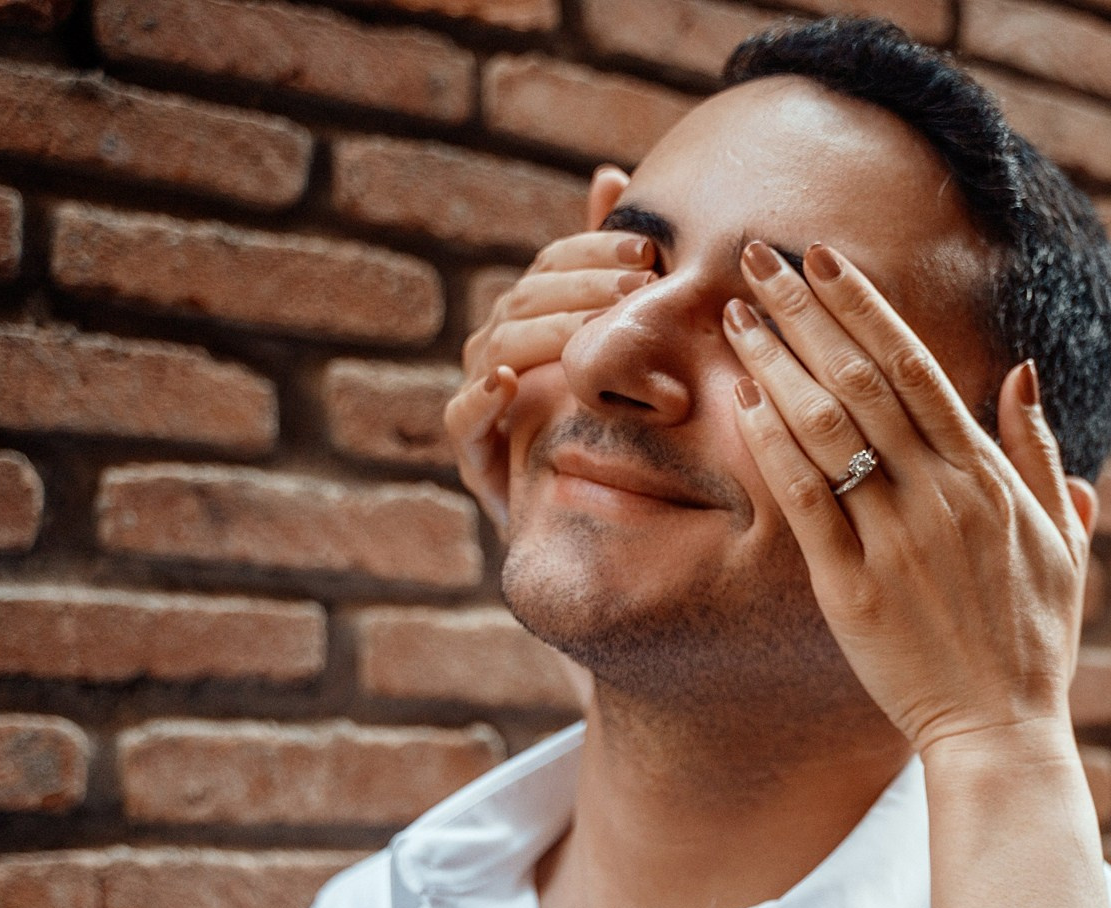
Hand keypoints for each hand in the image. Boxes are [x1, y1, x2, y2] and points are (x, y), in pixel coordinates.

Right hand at [443, 167, 649, 528]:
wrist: (597, 531)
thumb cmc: (610, 426)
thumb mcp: (623, 348)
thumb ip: (609, 267)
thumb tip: (605, 173)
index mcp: (532, 319)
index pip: (552, 267)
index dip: (592, 252)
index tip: (647, 251)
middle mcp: (499, 351)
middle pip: (525, 300)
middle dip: (580, 288)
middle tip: (636, 286)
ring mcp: (483, 401)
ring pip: (497, 348)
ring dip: (545, 332)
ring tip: (591, 328)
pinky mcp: (476, 458)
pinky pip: (463, 421)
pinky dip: (484, 398)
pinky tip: (512, 380)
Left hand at [721, 240, 1091, 759]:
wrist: (1002, 731)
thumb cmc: (1033, 639)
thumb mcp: (1062, 540)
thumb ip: (1039, 453)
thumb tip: (1023, 374)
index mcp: (990, 480)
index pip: (918, 368)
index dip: (864, 307)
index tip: (821, 258)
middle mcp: (943, 499)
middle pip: (863, 382)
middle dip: (805, 313)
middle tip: (755, 257)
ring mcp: (896, 542)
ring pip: (828, 431)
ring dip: (777, 366)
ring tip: (734, 318)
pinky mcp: (854, 590)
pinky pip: (807, 503)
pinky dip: (773, 447)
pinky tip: (742, 403)